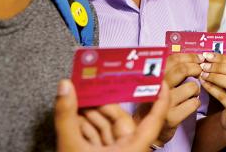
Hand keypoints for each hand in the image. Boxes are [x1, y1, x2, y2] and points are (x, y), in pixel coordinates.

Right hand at [54, 79, 168, 151]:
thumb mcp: (71, 146)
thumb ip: (67, 116)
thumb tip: (65, 86)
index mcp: (134, 148)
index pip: (156, 118)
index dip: (160, 98)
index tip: (159, 80)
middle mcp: (129, 151)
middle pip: (121, 120)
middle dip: (103, 104)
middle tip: (90, 88)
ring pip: (107, 130)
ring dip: (91, 116)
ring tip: (76, 101)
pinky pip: (99, 140)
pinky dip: (87, 129)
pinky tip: (74, 118)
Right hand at [134, 53, 201, 145]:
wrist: (147, 129)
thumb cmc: (156, 102)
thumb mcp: (157, 84)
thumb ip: (170, 71)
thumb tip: (192, 57)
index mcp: (153, 77)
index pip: (173, 60)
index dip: (189, 56)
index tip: (198, 58)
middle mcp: (157, 89)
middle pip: (182, 70)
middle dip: (196, 68)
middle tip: (200, 71)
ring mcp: (164, 104)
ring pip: (191, 87)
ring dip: (196, 88)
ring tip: (193, 92)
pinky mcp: (172, 118)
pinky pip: (194, 103)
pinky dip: (196, 102)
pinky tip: (191, 103)